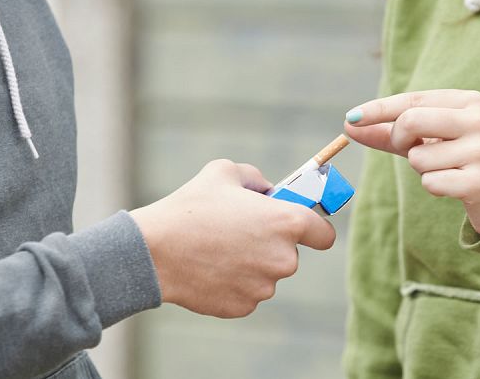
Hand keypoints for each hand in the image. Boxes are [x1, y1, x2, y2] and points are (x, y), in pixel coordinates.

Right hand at [129, 159, 335, 317]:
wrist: (155, 250)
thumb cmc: (191, 207)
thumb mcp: (225, 172)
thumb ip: (256, 178)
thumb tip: (267, 191)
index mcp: (287, 223)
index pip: (325, 235)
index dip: (314, 229)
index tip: (300, 227)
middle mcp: (283, 259)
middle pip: (290, 254)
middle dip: (271, 244)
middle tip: (239, 231)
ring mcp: (264, 287)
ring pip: (266, 274)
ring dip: (251, 264)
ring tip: (217, 248)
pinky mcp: (243, 306)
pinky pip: (246, 292)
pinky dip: (233, 282)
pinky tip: (210, 268)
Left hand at [345, 89, 479, 235]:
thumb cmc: (458, 160)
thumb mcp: (425, 140)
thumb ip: (387, 132)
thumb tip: (348, 125)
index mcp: (467, 101)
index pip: (412, 100)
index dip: (378, 109)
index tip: (351, 117)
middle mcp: (477, 119)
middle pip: (410, 121)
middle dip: (400, 140)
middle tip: (413, 150)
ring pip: (418, 158)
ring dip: (422, 170)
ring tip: (447, 170)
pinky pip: (430, 183)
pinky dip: (434, 188)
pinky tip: (454, 186)